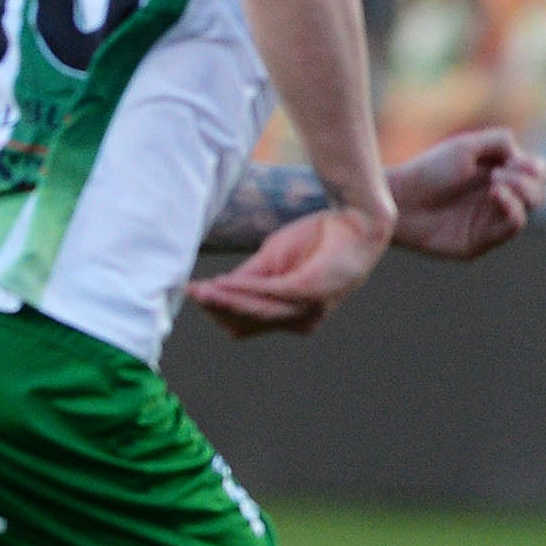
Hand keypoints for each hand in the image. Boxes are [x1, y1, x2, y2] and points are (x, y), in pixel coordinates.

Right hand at [186, 205, 390, 338]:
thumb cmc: (318, 239)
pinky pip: (267, 294)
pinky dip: (243, 289)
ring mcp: (308, 307)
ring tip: (198, 291)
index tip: (193, 296)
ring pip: (255, 312)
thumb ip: (248, 278)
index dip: (220, 312)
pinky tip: (222, 282)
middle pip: (247, 324)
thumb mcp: (274, 259)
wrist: (355, 220)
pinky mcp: (309, 290)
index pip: (247, 324)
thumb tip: (215, 291)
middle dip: (217, 309)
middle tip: (190, 294)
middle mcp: (303, 320)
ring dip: (224, 302)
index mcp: (294, 317)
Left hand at [388, 126, 545, 259]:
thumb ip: (501, 142)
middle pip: (538, 192)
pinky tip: (496, 194)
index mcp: (497, 177)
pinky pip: (512, 227)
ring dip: (521, 191)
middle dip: (527, 179)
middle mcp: (497, 200)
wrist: (400, 198)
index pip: (537, 175)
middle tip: (499, 173)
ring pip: (529, 209)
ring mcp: (489, 221)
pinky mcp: (481, 241)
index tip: (513, 160)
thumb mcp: (467, 146)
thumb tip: (523, 158)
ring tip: (495, 183)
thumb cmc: (429, 171)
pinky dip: (512, 208)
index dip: (534, 167)